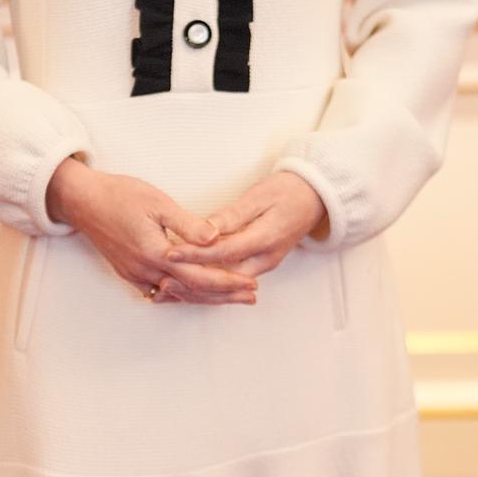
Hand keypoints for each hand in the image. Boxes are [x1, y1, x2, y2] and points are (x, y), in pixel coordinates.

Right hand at [45, 157, 261, 304]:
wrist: (82, 201)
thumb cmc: (120, 195)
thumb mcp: (158, 202)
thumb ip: (188, 224)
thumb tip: (214, 238)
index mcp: (156, 253)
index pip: (200, 276)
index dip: (228, 282)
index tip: (251, 285)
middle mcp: (146, 270)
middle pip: (192, 291)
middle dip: (223, 296)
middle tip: (250, 298)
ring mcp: (135, 274)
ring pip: (177, 295)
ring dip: (205, 297)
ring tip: (230, 298)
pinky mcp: (129, 272)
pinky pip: (160, 291)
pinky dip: (182, 294)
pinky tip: (195, 293)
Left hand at [160, 170, 328, 292]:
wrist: (315, 198)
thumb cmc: (288, 191)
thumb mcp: (259, 196)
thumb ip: (233, 215)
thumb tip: (207, 229)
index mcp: (265, 239)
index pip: (222, 252)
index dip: (194, 254)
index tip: (169, 253)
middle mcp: (265, 259)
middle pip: (222, 276)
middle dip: (192, 279)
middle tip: (162, 277)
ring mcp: (264, 264)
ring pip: (226, 282)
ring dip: (198, 285)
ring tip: (169, 285)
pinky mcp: (259, 264)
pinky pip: (231, 278)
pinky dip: (210, 281)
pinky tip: (189, 280)